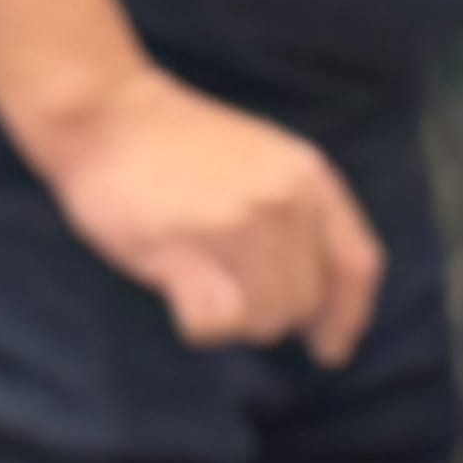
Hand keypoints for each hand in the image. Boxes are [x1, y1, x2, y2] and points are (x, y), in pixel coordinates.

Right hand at [32, 64, 383, 363]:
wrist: (105, 113)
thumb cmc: (182, 149)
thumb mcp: (269, 162)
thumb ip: (304, 219)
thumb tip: (322, 312)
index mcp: (312, 179)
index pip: (357, 266)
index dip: (347, 316)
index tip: (330, 349)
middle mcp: (285, 202)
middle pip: (304, 303)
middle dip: (269, 315)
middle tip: (226, 291)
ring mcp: (237, 225)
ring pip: (262, 318)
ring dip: (232, 321)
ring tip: (199, 282)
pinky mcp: (186, 248)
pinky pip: (216, 322)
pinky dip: (201, 326)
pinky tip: (180, 299)